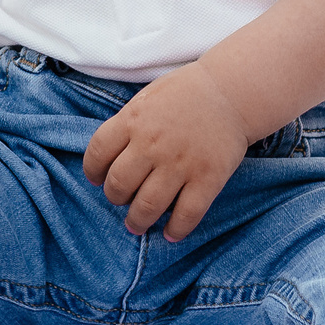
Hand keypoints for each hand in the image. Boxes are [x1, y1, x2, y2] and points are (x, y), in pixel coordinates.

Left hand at [80, 62, 254, 240]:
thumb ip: (127, 125)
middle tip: (122, 201)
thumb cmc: (185, 93)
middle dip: (115, 198)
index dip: (93, 171)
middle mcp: (152, 144)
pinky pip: (187, 215)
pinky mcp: (208, 178)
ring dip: (137, 221)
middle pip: (119, 185)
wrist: (231, 91)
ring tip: (137, 225)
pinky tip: (170, 233)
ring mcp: (180, 163)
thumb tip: (110, 157)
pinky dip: (176, 230)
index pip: (97, 153)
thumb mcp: (146, 98)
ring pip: (147, 206)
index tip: (97, 179)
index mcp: (133, 120)